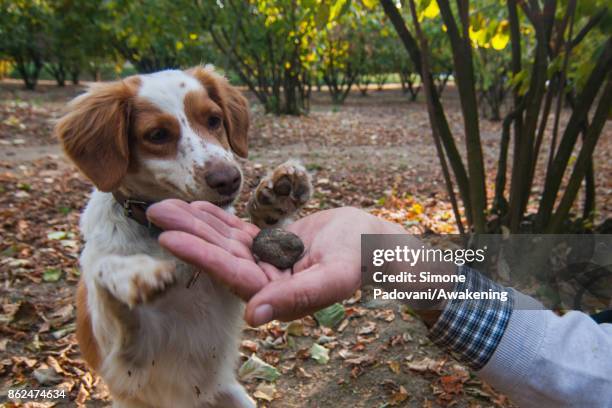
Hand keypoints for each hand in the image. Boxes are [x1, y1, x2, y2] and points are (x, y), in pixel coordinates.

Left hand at [147, 202, 403, 325]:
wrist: (372, 242)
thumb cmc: (359, 257)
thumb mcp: (334, 275)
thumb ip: (297, 298)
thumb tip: (254, 318)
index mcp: (276, 296)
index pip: (231, 274)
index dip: (200, 255)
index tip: (169, 238)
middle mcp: (264, 282)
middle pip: (219, 256)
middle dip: (188, 234)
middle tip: (156, 211)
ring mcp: (266, 263)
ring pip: (225, 242)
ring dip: (197, 223)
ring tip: (167, 204)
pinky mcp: (271, 246)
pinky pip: (239, 233)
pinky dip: (219, 219)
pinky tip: (198, 206)